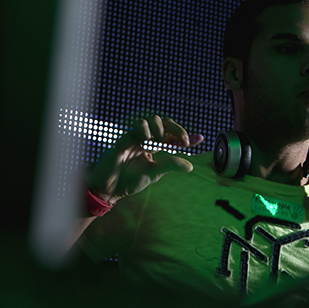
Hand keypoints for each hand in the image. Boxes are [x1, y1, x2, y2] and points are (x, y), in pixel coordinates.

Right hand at [84, 114, 203, 203]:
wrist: (108, 187)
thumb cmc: (128, 181)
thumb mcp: (154, 173)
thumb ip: (170, 165)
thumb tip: (191, 166)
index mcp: (154, 148)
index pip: (172, 138)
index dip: (186, 136)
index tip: (200, 138)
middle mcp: (146, 139)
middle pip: (165, 124)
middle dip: (178, 129)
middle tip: (185, 141)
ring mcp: (136, 136)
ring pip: (154, 120)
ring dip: (162, 129)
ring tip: (160, 143)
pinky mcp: (126, 136)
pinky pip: (140, 124)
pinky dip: (147, 129)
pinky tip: (148, 140)